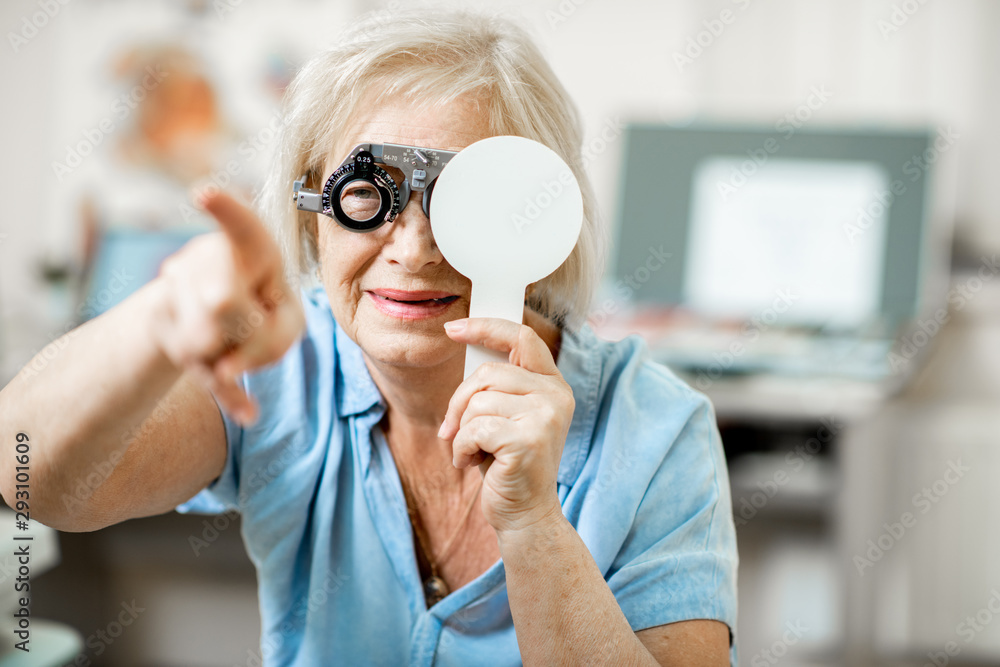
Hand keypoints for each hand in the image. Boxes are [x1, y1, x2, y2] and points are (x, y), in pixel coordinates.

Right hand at [150, 190, 304, 423]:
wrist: (214, 322)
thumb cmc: (264, 309)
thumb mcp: (287, 320)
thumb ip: (275, 336)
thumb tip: (226, 370)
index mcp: (249, 247)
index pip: (241, 227)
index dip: (226, 209)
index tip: (204, 194)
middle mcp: (206, 257)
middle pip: (222, 302)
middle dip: (247, 329)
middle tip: (254, 322)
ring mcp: (177, 287)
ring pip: (203, 341)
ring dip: (230, 355)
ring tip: (234, 339)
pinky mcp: (161, 322)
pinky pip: (195, 367)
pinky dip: (227, 394)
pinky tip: (245, 409)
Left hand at [438, 318, 573, 533]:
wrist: (524, 515)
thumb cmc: (506, 464)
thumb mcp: (504, 416)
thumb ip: (495, 385)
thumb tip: (463, 342)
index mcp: (552, 385)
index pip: (521, 338)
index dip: (485, 328)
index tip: (452, 328)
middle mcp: (556, 396)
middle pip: (488, 374)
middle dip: (459, 402)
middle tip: (453, 429)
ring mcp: (546, 418)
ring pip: (477, 402)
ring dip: (461, 431)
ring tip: (474, 451)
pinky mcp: (528, 440)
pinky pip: (473, 429)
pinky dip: (461, 449)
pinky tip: (473, 463)